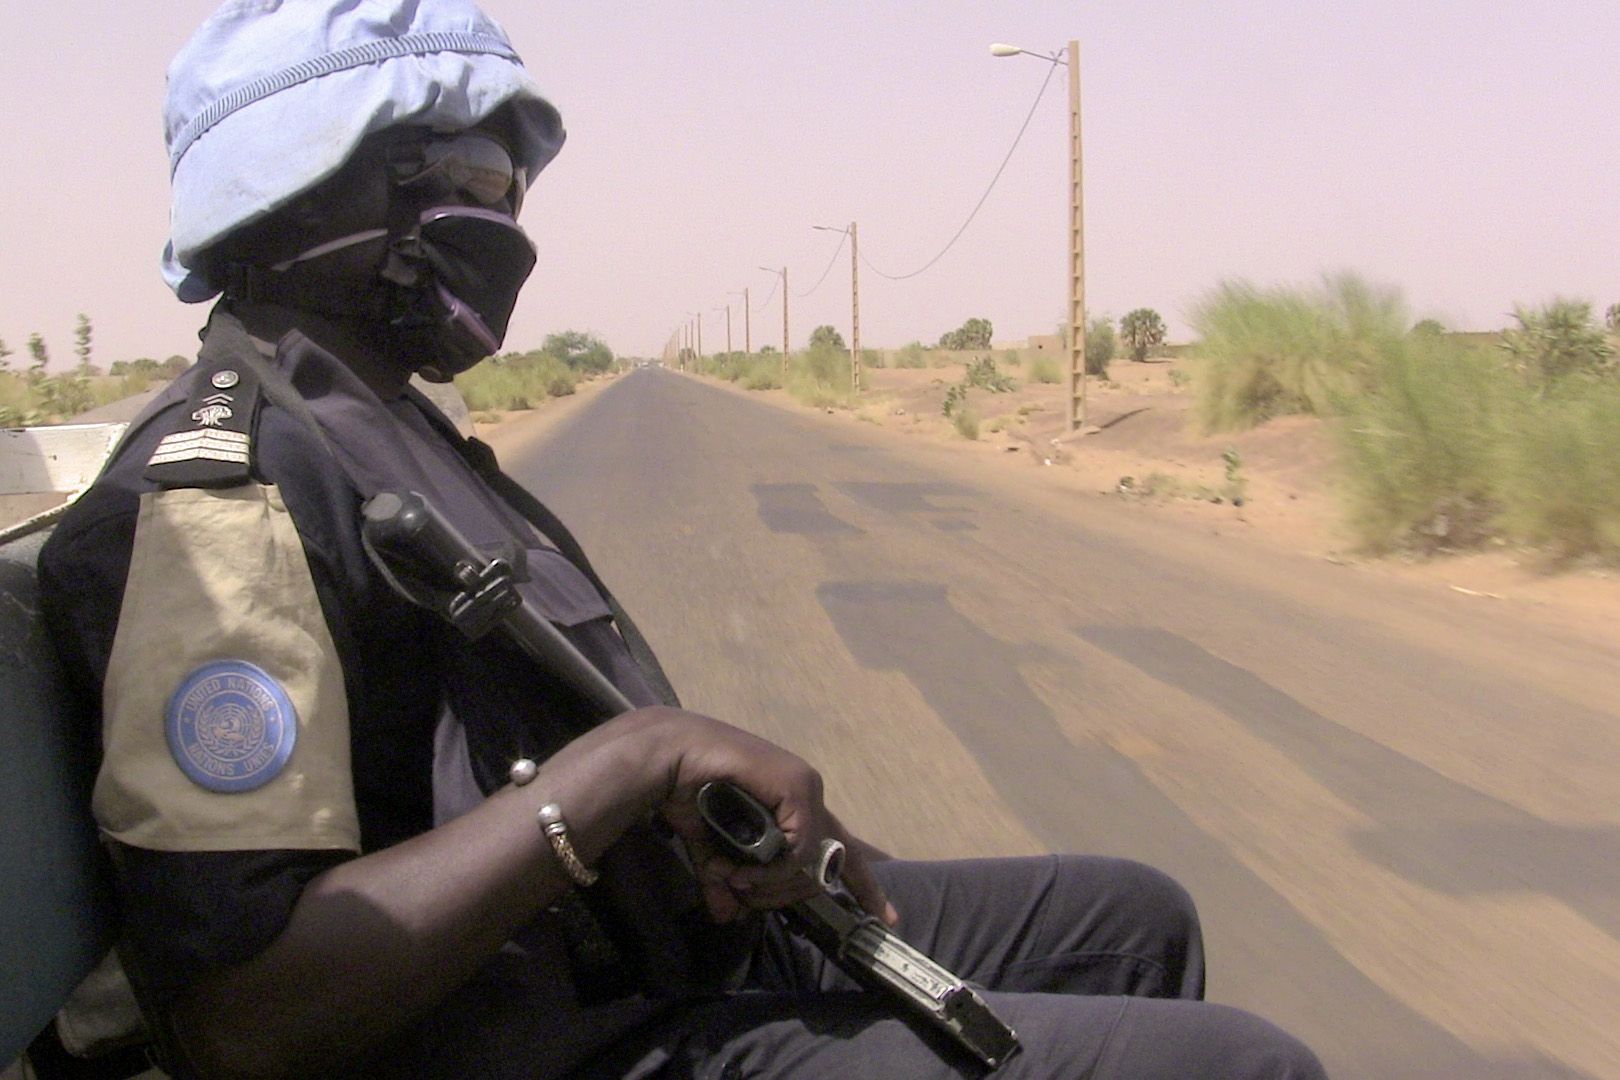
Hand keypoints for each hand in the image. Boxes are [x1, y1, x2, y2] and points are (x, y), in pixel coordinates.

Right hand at [643, 708, 896, 925]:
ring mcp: (806, 789)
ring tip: (734, 880)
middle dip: (786, 895)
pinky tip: (742, 870)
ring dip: (769, 884)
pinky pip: (799, 849)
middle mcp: (808, 796)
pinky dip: (771, 869)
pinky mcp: (797, 787)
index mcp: (793, 806)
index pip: (843, 849)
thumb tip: (728, 917)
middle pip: (829, 865)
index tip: (887, 917)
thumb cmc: (689, 791)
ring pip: (812, 862)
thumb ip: (725, 880)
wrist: (667, 758)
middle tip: (745, 895)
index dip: (864, 885)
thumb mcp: (712, 850)